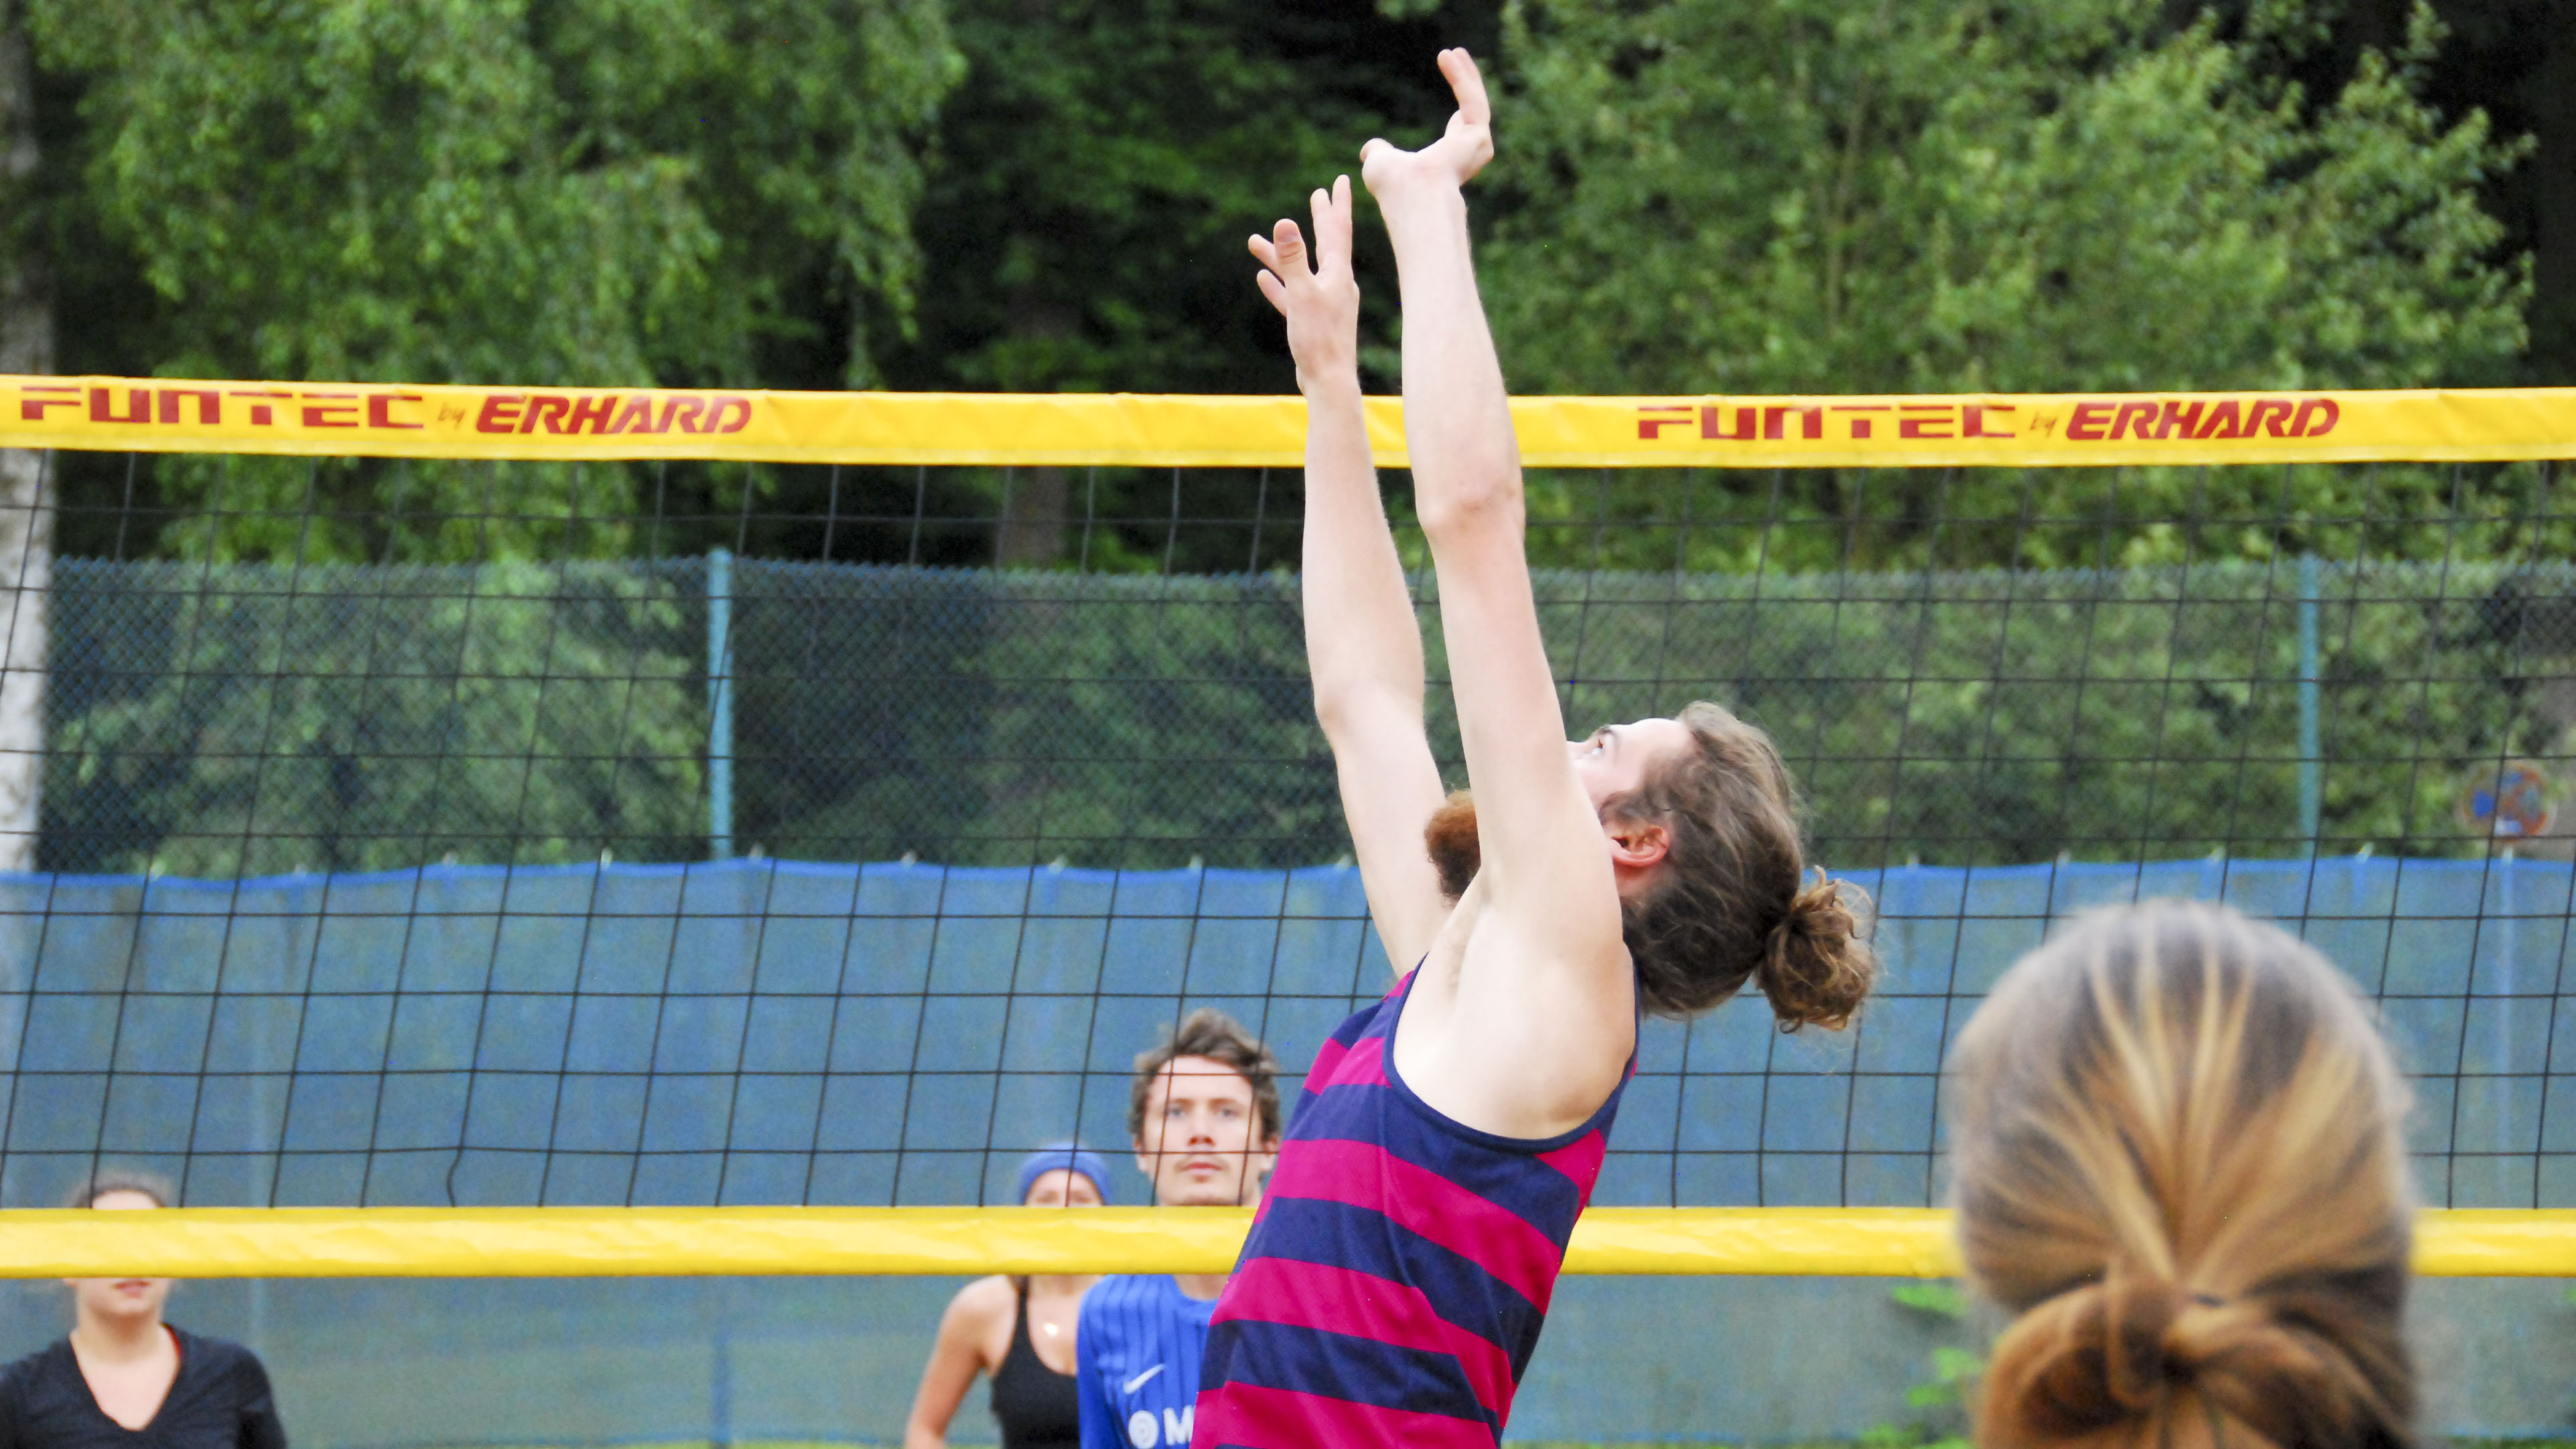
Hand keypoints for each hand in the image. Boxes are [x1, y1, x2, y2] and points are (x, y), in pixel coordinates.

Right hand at [1248, 175, 1361, 394]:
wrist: (1328, 382)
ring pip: (1300, 270)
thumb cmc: (1319, 340)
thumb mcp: (1301, 294)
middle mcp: (1336, 285)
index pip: (1338, 230)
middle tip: (1319, 195)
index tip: (1341, 179)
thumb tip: (1285, 222)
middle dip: (1319, 219)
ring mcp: (1325, 303)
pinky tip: (1263, 278)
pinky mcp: (1312, 322)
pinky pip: (1293, 295)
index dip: (1337, 204)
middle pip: (1325, 244)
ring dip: (1281, 256)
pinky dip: (1279, 285)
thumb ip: (1292, 258)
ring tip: (1254, 241)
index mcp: (1338, 274)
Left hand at [1360, 49, 1492, 203]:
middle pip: (1473, 109)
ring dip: (1465, 75)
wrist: (1408, 194)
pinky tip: (1448, 56)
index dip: (1458, 104)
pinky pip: (1471, 99)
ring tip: (1452, 51)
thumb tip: (1368, 150)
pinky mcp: (1479, 136)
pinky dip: (1462, 77)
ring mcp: (1477, 147)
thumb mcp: (1381, 162)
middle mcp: (1469, 156)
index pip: (1460, 126)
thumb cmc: (1393, 187)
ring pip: (1475, 101)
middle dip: (1467, 82)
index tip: (1451, 82)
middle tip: (1457, 55)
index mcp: (1450, 162)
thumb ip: (1379, 151)